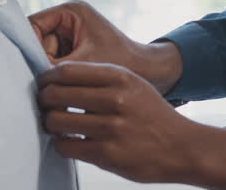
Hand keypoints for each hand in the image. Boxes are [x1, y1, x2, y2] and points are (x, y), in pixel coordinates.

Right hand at [28, 0, 182, 92]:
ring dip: (50, 72)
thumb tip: (29, 77)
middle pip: (37, 41)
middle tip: (45, 82)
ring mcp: (70, 34)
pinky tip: (65, 88)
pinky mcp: (74, 50)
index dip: (28, 46)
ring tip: (60, 86)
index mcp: (71, 11)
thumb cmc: (121, 63)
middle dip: (41, 61)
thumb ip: (54, 67)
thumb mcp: (84, 64)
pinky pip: (55, 63)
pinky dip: (58, 76)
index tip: (29, 69)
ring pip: (44, 55)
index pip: (34, 24)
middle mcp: (68, 19)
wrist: (150, 72)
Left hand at [37, 61, 225, 189]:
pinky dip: (61, 144)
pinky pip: (66, 146)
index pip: (67, 70)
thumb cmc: (151, 114)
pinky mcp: (107, 154)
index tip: (43, 84)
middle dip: (44, 100)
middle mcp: (115, 100)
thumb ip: (101, 78)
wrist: (181, 147)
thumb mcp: (133, 84)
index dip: (47, 77)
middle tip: (44, 105)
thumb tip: (58, 77)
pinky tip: (69, 141)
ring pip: (56, 121)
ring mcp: (111, 128)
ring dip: (50, 124)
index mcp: (120, 77)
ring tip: (55, 124)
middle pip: (56, 94)